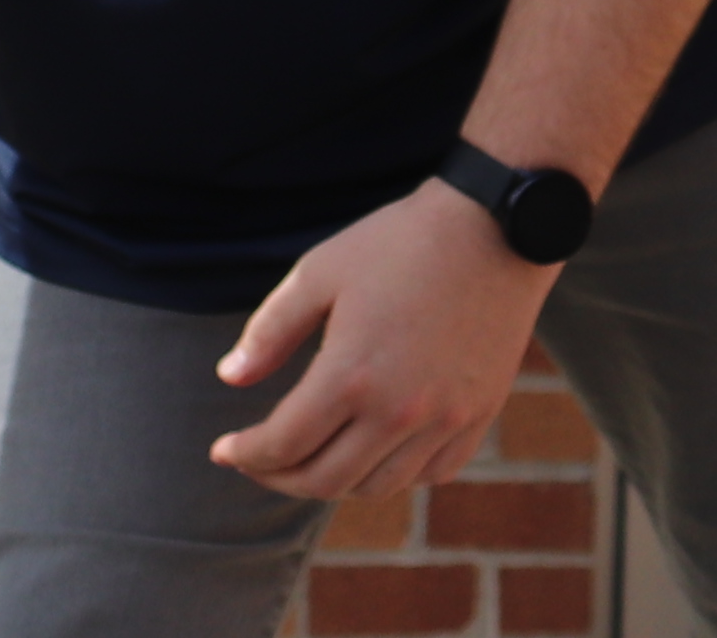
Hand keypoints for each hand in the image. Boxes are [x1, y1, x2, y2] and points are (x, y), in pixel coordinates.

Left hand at [210, 178, 552, 503]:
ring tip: (309, 458)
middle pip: (327, 480)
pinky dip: (395, 475)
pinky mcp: (478, 417)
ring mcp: (445, 420)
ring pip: (378, 486)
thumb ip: (270, 330)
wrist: (493, 231)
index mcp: (351, 375)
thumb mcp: (319, 273)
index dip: (247, 455)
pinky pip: (431, 474)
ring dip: (335, 482)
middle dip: (280, 478)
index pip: (285, 444)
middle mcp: (399, 412)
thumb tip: (229, 377)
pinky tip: (373, 452)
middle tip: (257, 462)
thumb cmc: (397, 244)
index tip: (223, 450)